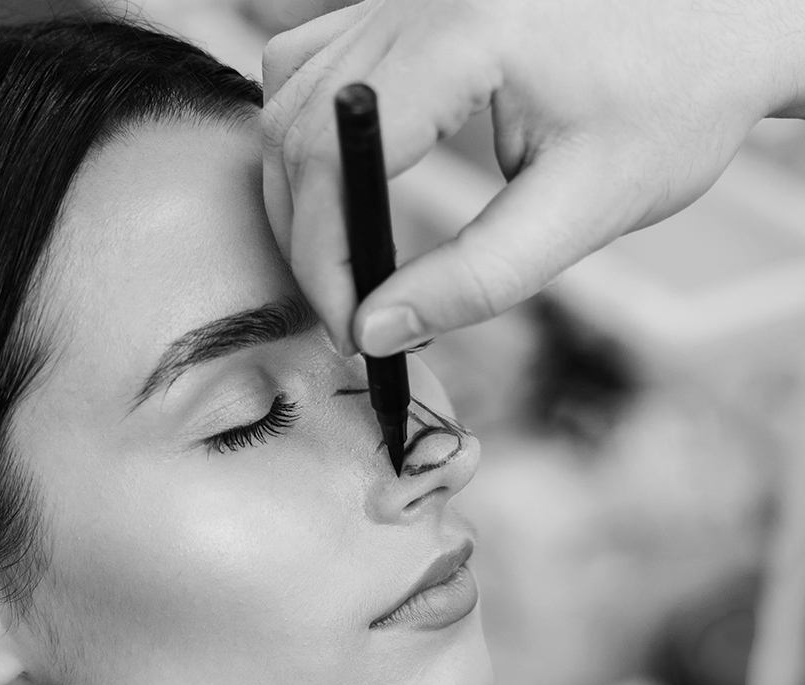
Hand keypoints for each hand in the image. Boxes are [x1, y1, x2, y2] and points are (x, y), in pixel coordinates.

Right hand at [261, 0, 804, 357]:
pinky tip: (345, 181)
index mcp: (465, 31)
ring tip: (346, 260)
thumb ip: (475, 280)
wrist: (719, 23)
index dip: (324, 257)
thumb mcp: (581, 210)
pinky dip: (308, 134)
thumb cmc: (670, 105)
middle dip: (308, 237)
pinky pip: (309, 62)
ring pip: (288, 94)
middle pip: (296, 127)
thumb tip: (376, 329)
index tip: (350, 328)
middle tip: (351, 312)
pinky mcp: (403, 0)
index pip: (336, 156)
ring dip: (301, 189)